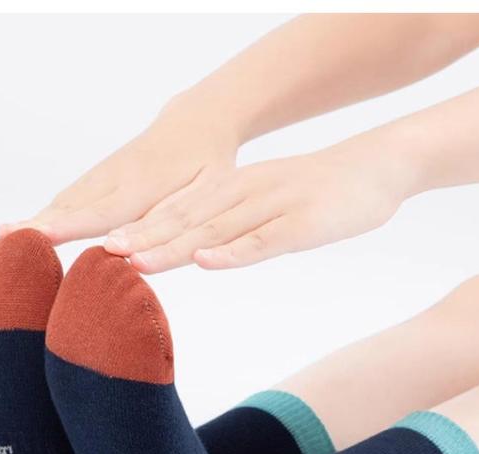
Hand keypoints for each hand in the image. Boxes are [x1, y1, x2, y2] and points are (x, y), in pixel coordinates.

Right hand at [0, 97, 238, 243]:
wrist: (198, 123)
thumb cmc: (208, 166)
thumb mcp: (206, 194)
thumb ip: (172, 221)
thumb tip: (132, 249)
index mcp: (145, 187)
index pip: (103, 211)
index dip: (72, 224)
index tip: (41, 233)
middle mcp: (118, 178)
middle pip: (74, 205)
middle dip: (40, 222)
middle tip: (5, 238)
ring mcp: (107, 174)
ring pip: (69, 198)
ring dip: (38, 216)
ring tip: (5, 234)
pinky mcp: (102, 174)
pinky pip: (72, 195)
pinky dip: (50, 210)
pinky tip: (32, 225)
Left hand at [104, 130, 412, 271]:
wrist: (375, 166)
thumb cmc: (317, 193)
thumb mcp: (266, 204)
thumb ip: (232, 225)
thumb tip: (196, 250)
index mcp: (232, 191)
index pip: (178, 213)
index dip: (141, 231)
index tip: (104, 249)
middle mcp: (243, 194)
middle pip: (186, 220)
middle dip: (143, 239)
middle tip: (103, 255)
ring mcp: (271, 207)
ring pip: (215, 229)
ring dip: (174, 247)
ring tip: (137, 262)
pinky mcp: (301, 223)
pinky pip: (263, 240)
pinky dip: (233, 252)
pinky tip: (206, 261)